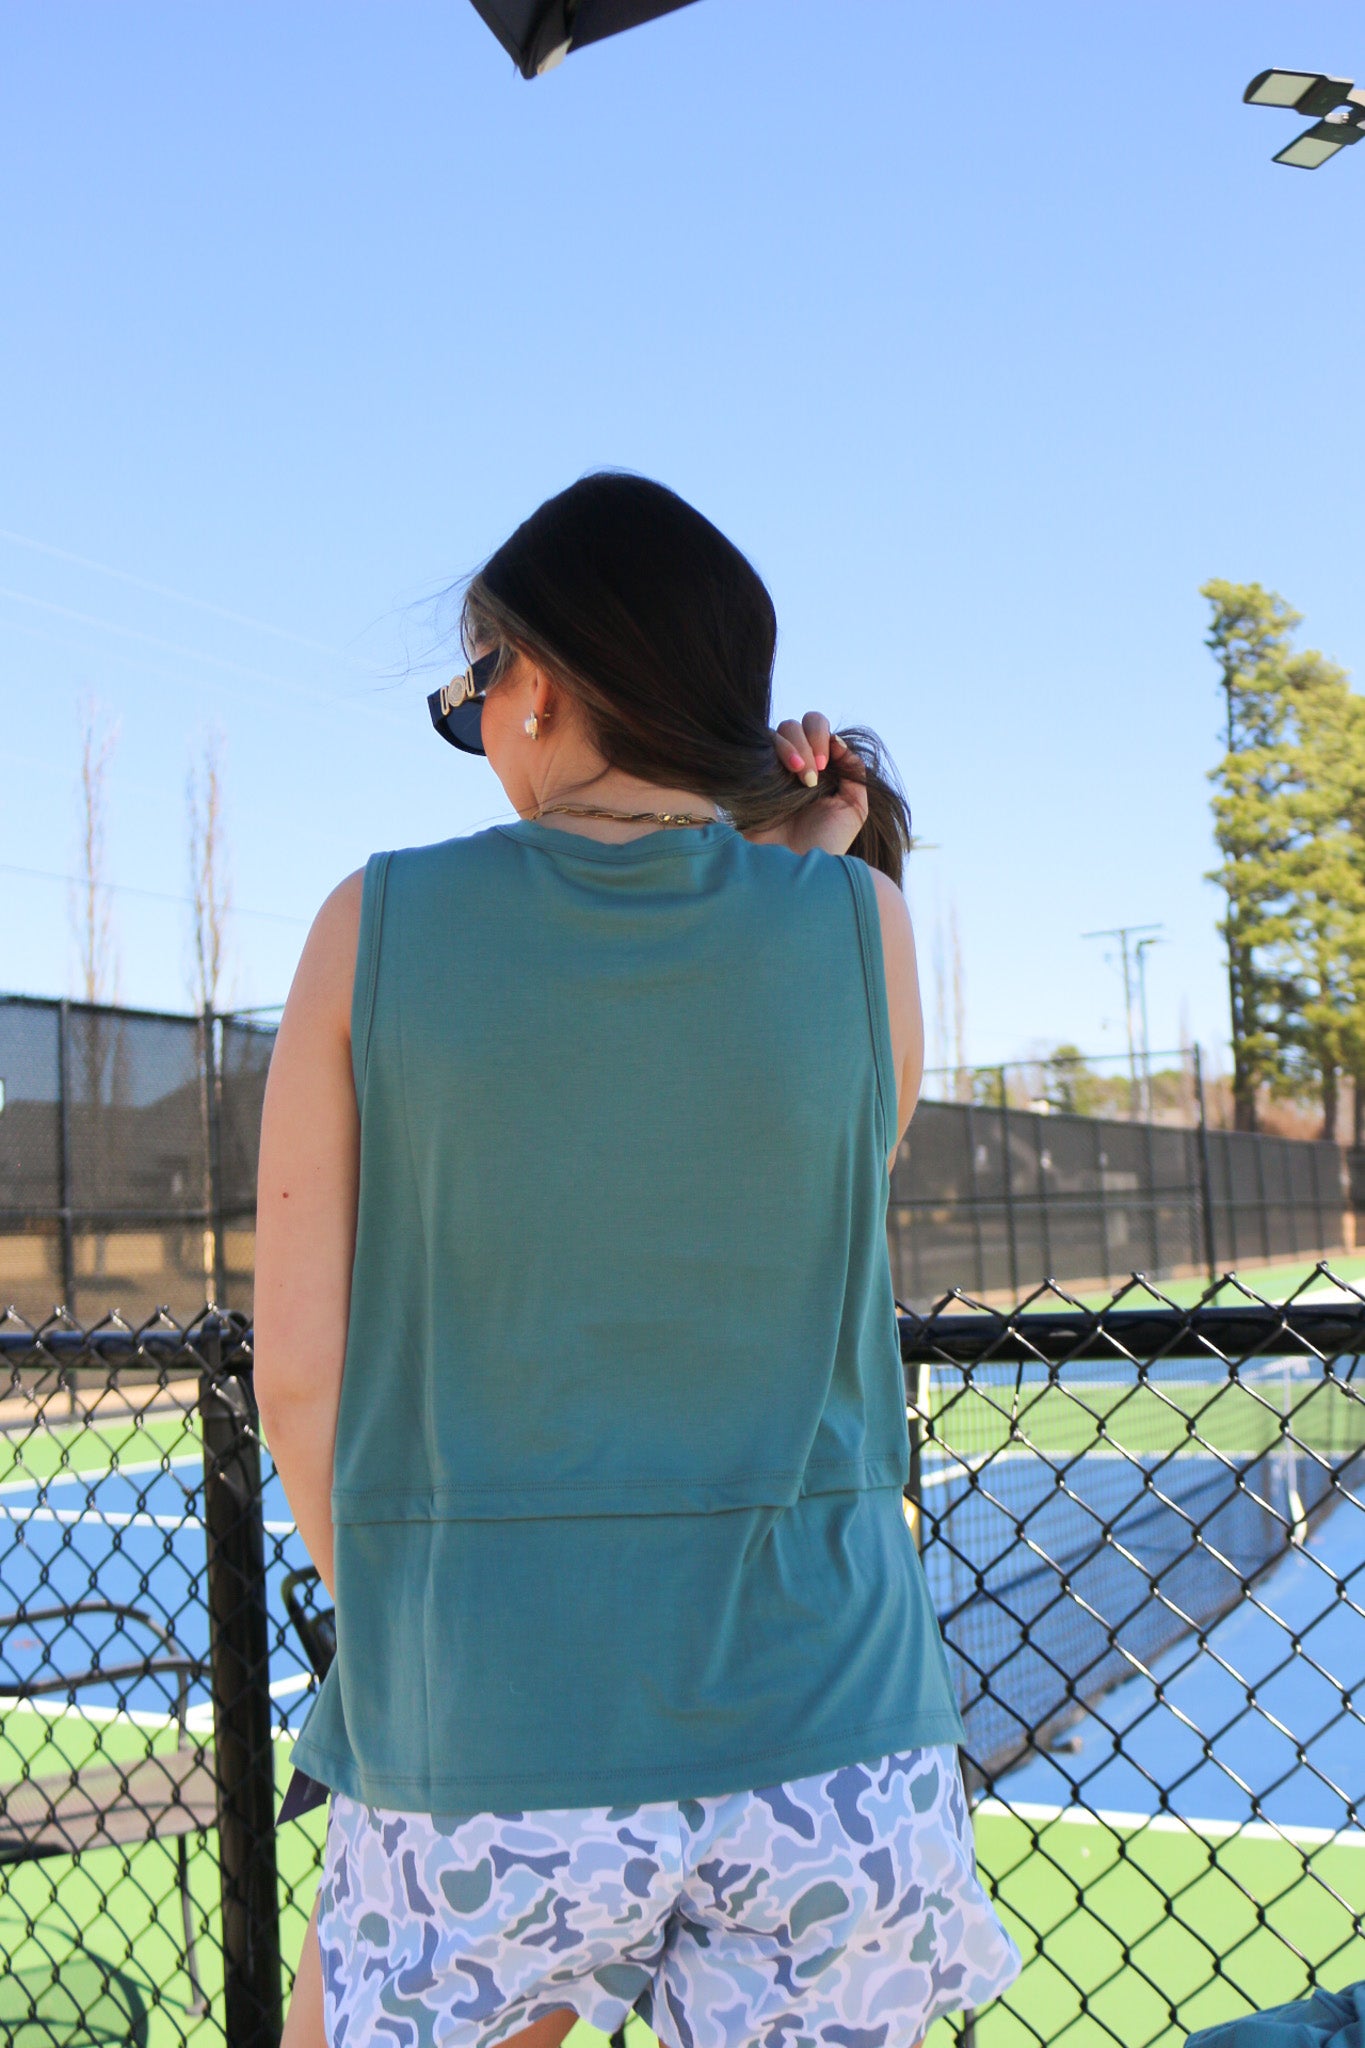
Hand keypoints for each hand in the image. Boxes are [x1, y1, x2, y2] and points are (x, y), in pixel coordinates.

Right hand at [748, 712, 869, 857]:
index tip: (825, 763)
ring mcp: (771, 770)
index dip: (820, 735)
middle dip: (808, 741)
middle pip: (796, 725)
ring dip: (794, 748)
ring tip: (802, 778)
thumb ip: (854, 773)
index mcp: (818, 767)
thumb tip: (838, 742)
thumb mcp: (854, 809)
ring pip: (777, 732)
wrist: (797, 870)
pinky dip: (775, 753)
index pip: (815, 728)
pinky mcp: (752, 779)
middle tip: (813, 773)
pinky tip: (787, 774)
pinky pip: (758, 749)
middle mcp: (793, 764)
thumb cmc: (826, 844)